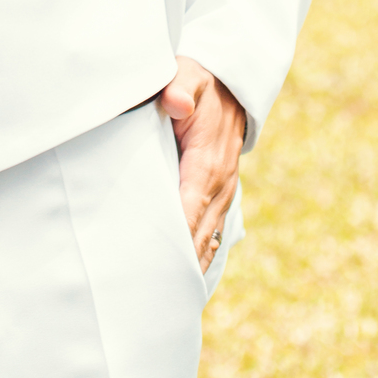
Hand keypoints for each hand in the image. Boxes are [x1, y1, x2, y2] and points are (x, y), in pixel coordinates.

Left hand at [159, 55, 245, 273]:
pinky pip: (210, 234)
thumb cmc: (200, 83)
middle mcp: (219, 187)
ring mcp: (222, 195)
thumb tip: (175, 104)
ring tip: (161, 299)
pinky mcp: (219, 198)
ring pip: (206, 241)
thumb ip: (180, 89)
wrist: (231, 86)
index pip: (188, 209)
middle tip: (147, 293)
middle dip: (175, 264)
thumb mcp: (190, 77)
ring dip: (187, 268)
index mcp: (207, 164)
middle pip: (197, 236)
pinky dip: (199, 258)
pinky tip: (183, 282)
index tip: (153, 264)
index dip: (172, 237)